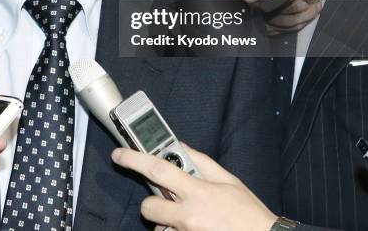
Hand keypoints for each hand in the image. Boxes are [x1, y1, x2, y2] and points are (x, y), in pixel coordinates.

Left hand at [111, 144, 276, 230]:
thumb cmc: (248, 212)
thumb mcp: (228, 180)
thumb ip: (201, 161)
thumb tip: (180, 146)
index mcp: (197, 191)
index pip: (157, 169)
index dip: (133, 159)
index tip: (118, 154)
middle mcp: (188, 215)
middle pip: (148, 206)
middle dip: (154, 201)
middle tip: (170, 199)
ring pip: (159, 227)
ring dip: (168, 221)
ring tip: (191, 218)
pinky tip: (196, 228)